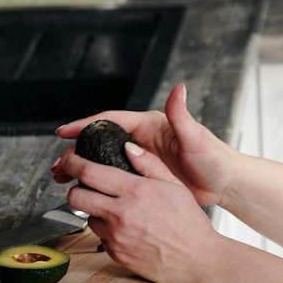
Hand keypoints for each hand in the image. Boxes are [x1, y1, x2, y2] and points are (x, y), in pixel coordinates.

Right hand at [53, 83, 235, 208]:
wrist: (224, 184)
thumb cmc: (214, 158)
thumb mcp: (195, 137)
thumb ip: (182, 115)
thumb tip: (179, 89)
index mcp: (150, 125)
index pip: (110, 121)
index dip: (85, 125)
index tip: (64, 132)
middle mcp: (142, 140)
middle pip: (101, 142)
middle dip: (77, 151)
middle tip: (58, 164)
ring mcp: (142, 159)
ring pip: (104, 161)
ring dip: (83, 168)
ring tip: (62, 178)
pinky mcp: (144, 177)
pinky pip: (115, 178)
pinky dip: (98, 183)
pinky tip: (86, 193)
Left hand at [62, 139, 224, 282]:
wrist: (196, 261)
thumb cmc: (190, 224)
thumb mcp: (175, 186)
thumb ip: (149, 164)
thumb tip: (128, 148)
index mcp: (136, 192)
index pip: (89, 172)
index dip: (73, 162)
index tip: (71, 160)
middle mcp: (121, 214)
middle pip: (76, 196)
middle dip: (76, 188)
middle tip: (87, 186)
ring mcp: (116, 237)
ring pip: (87, 217)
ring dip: (95, 211)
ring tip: (117, 210)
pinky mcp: (115, 254)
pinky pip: (101, 237)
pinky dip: (108, 230)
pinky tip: (128, 229)